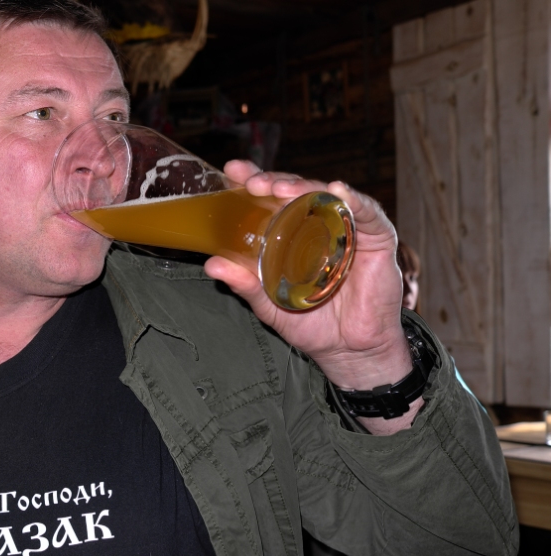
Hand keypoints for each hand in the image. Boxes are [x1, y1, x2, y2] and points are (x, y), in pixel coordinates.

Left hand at [205, 161, 419, 432]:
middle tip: (253, 182)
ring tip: (282, 187)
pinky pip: (367, 213)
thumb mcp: (269, 303)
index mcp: (291, 232)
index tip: (232, 171)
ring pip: (327, 196)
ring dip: (304, 187)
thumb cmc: (309, 323)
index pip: (270, 198)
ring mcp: (348, 228)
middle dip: (274, 181)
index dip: (253, 180)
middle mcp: (319, 224)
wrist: (347, 351)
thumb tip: (211, 264)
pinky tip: (337, 189)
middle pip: (296, 191)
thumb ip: (244, 283)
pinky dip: (353, 199)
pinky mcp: (377, 239)